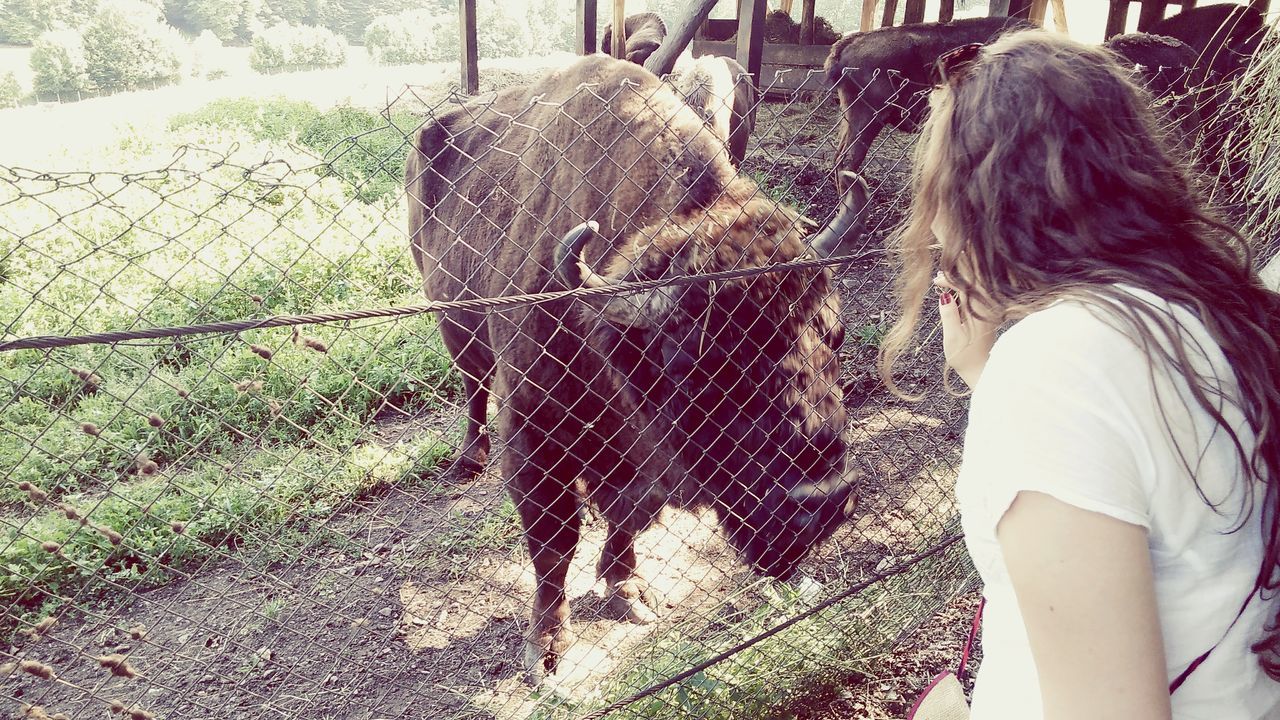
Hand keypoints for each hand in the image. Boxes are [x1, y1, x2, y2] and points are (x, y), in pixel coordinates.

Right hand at [935, 272, 998, 389]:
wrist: (981, 371)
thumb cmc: (965, 357)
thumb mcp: (952, 337)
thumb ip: (949, 315)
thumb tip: (944, 296)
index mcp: (979, 312)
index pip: (966, 286)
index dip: (950, 280)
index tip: (936, 282)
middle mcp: (987, 309)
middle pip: (973, 283)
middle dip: (956, 277)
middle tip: (938, 278)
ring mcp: (988, 312)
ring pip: (975, 289)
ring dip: (959, 284)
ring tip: (942, 283)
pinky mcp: (986, 316)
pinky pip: (976, 297)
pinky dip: (963, 292)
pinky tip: (953, 294)